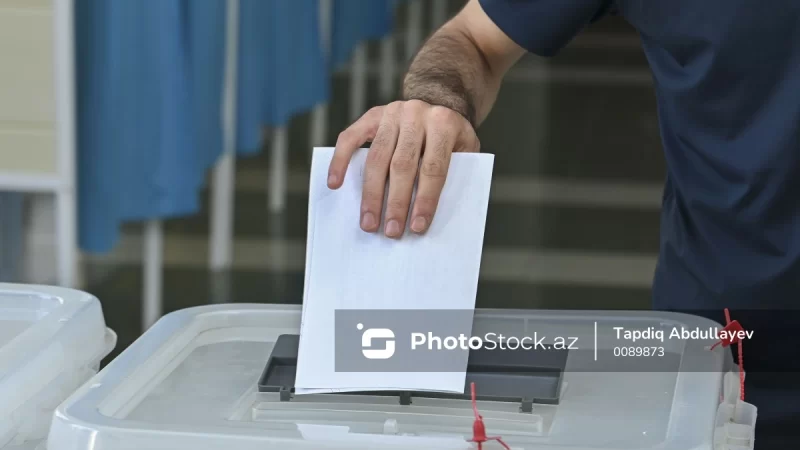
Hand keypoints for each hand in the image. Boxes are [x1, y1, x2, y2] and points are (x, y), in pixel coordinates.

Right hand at [327, 100, 479, 237]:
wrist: (440, 100)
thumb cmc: (452, 137)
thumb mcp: (466, 150)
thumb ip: (454, 174)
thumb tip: (429, 214)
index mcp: (444, 124)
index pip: (433, 168)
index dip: (425, 200)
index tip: (417, 227)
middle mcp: (416, 115)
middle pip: (402, 165)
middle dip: (396, 202)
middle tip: (391, 231)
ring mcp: (392, 113)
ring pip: (376, 157)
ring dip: (371, 194)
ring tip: (368, 222)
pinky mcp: (372, 115)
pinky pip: (350, 138)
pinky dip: (340, 161)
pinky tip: (335, 184)